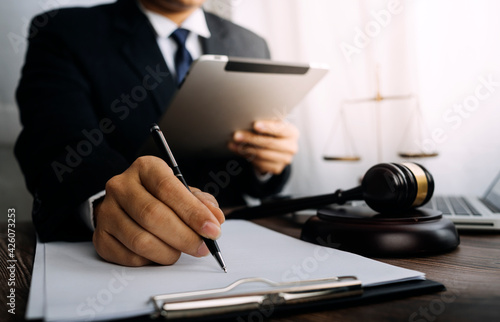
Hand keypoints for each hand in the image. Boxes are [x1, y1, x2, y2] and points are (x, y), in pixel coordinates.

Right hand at [92, 156, 224, 265]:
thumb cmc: (160, 197)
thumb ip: (202, 203)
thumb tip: (215, 219)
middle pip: (153, 216)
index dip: (193, 212)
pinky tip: (160, 253)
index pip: (169, 188)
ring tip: (180, 251)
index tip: (212, 230)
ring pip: (141, 240)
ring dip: (169, 252)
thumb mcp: (183, 191)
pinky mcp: (101, 237)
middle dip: (184, 236)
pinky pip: (129, 257)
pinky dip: (151, 261)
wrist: (125, 203)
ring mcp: (107, 212)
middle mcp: (121, 186)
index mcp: (145, 168)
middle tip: (203, 247)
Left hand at [228, 120, 298, 174]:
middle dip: (251, 138)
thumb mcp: (272, 125)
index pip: (281, 129)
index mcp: (292, 133)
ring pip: (262, 154)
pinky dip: (246, 156)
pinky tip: (237, 150)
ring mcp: (285, 160)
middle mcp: (292, 147)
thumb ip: (265, 123)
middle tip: (236, 135)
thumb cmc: (272, 132)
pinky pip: (259, 163)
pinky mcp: (277, 169)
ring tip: (233, 143)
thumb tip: (245, 120)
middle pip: (269, 143)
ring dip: (245, 149)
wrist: (277, 149)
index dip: (268, 127)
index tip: (255, 125)